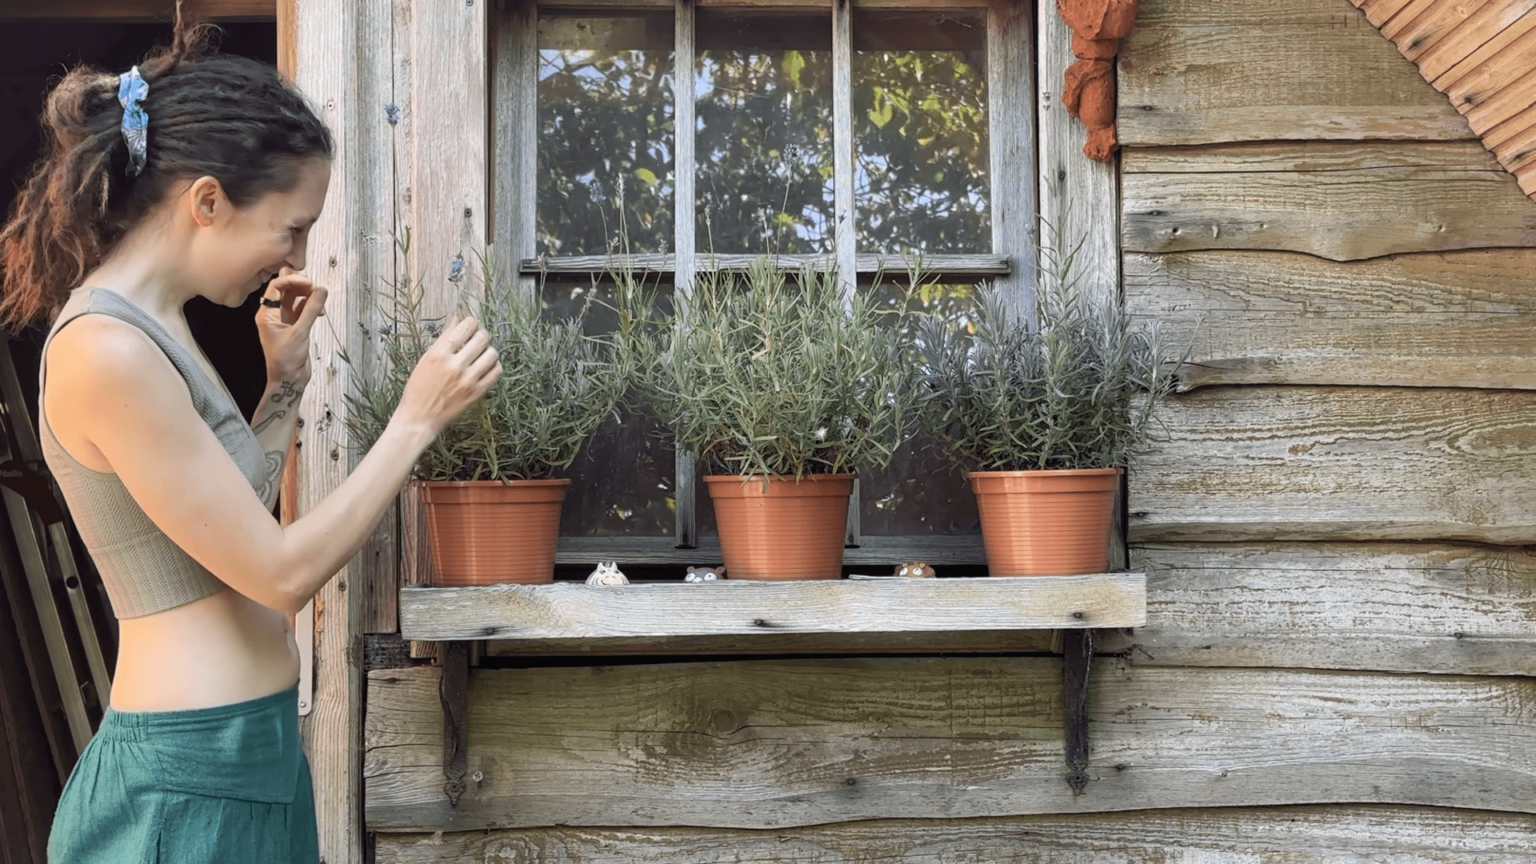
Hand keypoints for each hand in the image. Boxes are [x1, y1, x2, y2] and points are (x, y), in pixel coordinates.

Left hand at [255, 267, 326, 383]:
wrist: (289, 379)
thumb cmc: (286, 359)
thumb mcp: (299, 332)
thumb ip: (311, 309)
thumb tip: (321, 290)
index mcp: (266, 314)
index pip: (276, 287)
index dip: (292, 280)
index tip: (308, 282)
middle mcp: (274, 315)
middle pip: (287, 290)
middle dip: (302, 287)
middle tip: (316, 290)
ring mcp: (285, 320)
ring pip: (297, 299)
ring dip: (309, 297)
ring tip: (320, 301)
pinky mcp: (295, 327)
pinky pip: (304, 310)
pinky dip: (312, 307)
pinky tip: (320, 312)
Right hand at [397, 316, 501, 434]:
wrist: (420, 417)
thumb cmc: (419, 388)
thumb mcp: (426, 359)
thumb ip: (444, 339)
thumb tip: (457, 319)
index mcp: (438, 354)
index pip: (464, 327)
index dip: (472, 322)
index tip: (472, 325)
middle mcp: (454, 366)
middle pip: (482, 338)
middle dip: (482, 335)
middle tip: (479, 339)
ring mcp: (467, 380)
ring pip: (492, 353)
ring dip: (489, 350)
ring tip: (482, 354)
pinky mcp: (477, 392)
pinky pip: (496, 371)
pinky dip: (494, 365)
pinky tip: (486, 366)